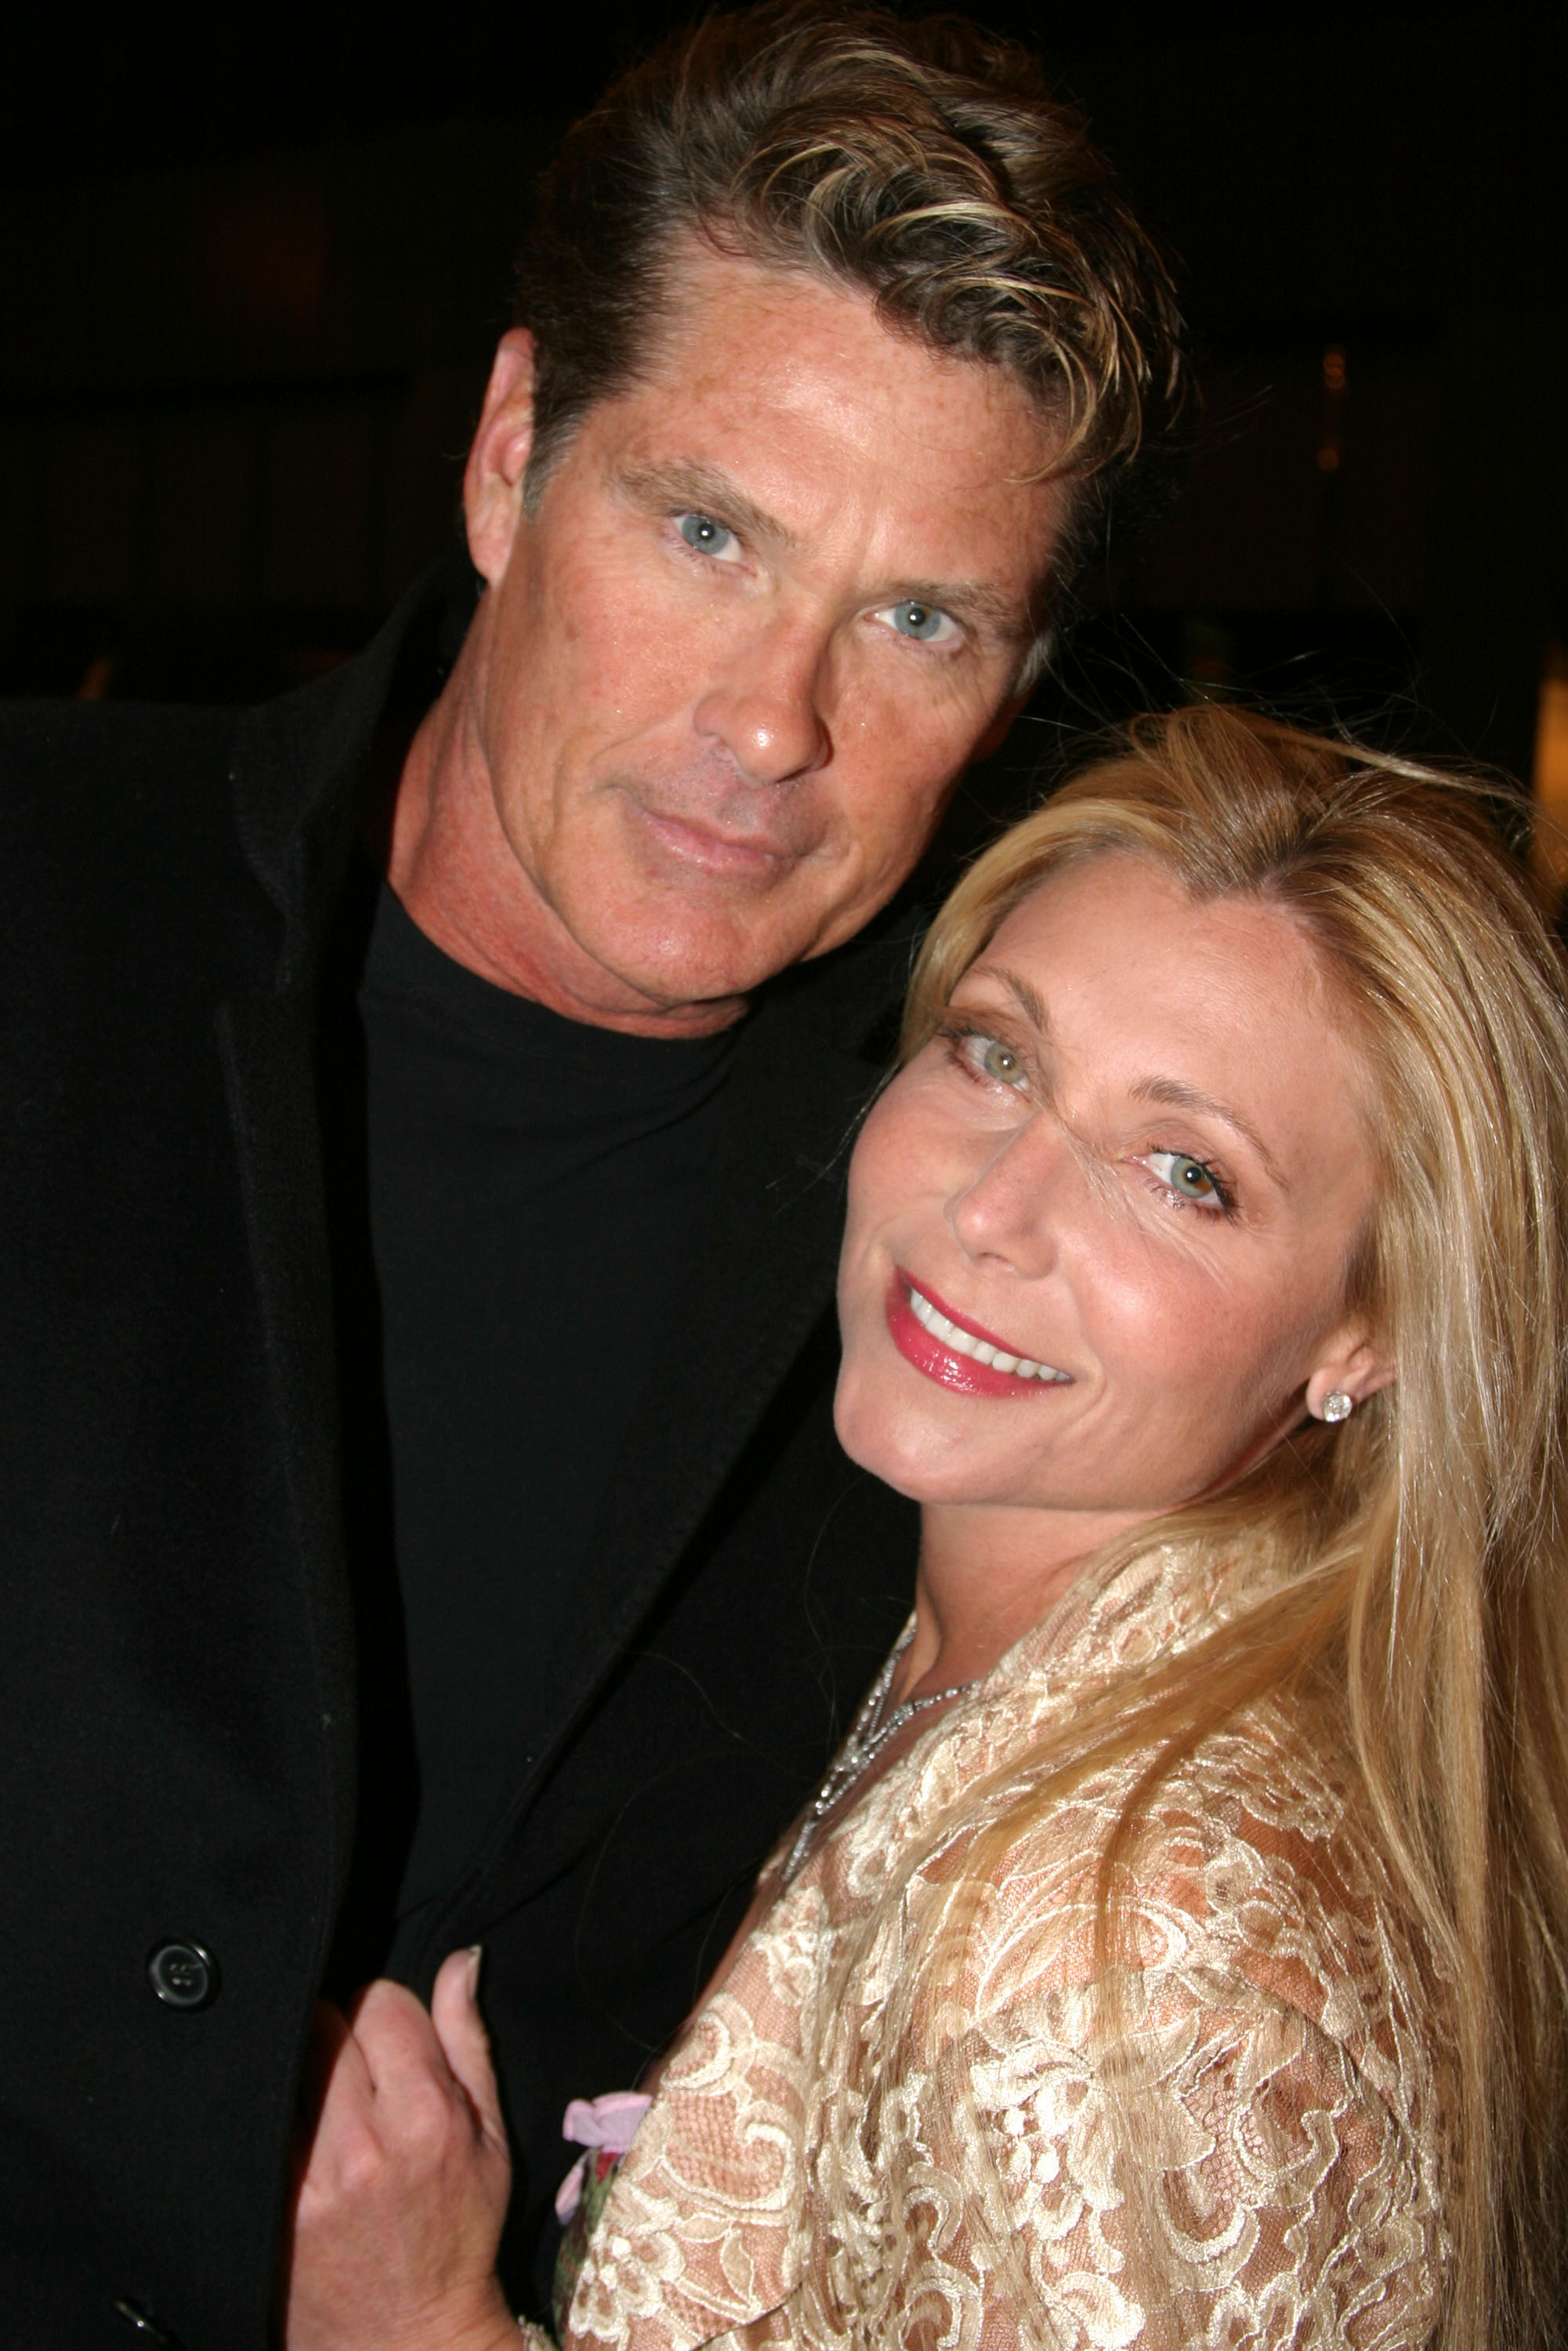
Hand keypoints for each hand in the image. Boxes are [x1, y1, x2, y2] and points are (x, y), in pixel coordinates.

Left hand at [284, 1948, 516, 2350]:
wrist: (406, 2336)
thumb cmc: (458, 2233)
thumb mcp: (489, 2137)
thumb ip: (467, 2040)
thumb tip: (460, 1960)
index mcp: (426, 2117)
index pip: (381, 2002)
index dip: (386, 2012)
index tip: (389, 2038)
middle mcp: (363, 2144)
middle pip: (324, 2020)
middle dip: (340, 2031)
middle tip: (354, 2069)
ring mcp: (308, 2178)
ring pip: (283, 2062)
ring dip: (301, 2067)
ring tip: (322, 2100)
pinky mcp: (270, 2204)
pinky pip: (258, 2118)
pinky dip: (272, 2110)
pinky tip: (292, 2130)